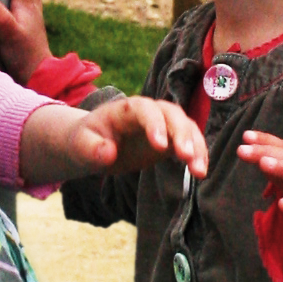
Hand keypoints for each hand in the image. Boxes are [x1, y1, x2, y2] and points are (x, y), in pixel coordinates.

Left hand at [63, 89, 207, 180]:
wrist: (93, 144)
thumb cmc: (86, 141)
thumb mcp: (81, 144)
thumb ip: (92, 148)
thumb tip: (108, 153)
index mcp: (127, 109)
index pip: (145, 110)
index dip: (155, 124)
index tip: (160, 146)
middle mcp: (150, 112)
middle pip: (172, 115)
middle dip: (182, 134)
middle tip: (187, 157)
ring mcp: (163, 125)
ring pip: (186, 128)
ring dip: (196, 147)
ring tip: (199, 172)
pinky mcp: (171, 140)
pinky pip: (190, 143)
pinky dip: (198, 155)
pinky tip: (201, 172)